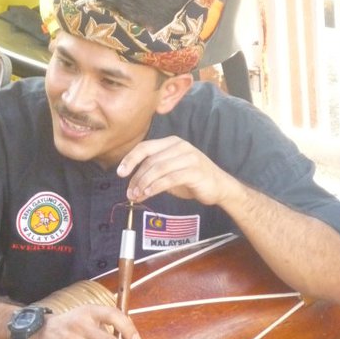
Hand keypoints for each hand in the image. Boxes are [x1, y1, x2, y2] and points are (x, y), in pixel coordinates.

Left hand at [117, 136, 234, 205]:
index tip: (120, 172)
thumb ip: (153, 172)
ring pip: (158, 169)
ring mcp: (188, 157)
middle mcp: (180, 146)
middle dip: (136, 178)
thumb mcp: (170, 172)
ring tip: (136, 196)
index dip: (130, 159)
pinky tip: (148, 194)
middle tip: (129, 193)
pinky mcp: (194, 171)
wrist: (219, 186)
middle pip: (150, 160)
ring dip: (143, 183)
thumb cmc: (193, 179)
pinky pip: (169, 178)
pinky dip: (155, 187)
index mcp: (172, 142)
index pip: (145, 147)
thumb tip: (132, 183)